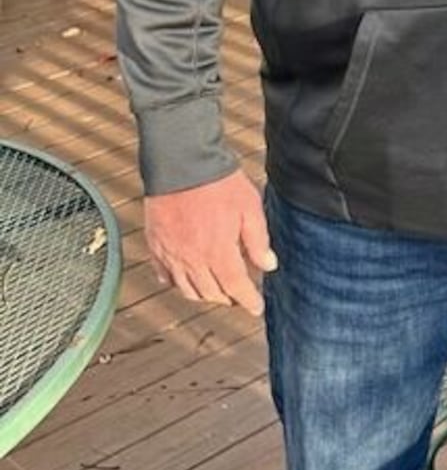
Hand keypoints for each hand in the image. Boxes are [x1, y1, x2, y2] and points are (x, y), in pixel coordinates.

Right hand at [145, 171, 276, 315]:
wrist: (182, 162)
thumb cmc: (218, 182)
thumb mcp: (250, 207)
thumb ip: (258, 240)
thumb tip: (268, 265)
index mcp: (218, 252)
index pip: (235, 287)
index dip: (248, 301)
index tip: (256, 307)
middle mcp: (192, 260)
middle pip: (211, 293)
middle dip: (228, 298)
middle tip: (239, 297)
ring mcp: (171, 254)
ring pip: (187, 289)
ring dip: (204, 295)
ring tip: (216, 291)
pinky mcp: (155, 245)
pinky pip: (165, 275)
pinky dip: (177, 282)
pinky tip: (186, 279)